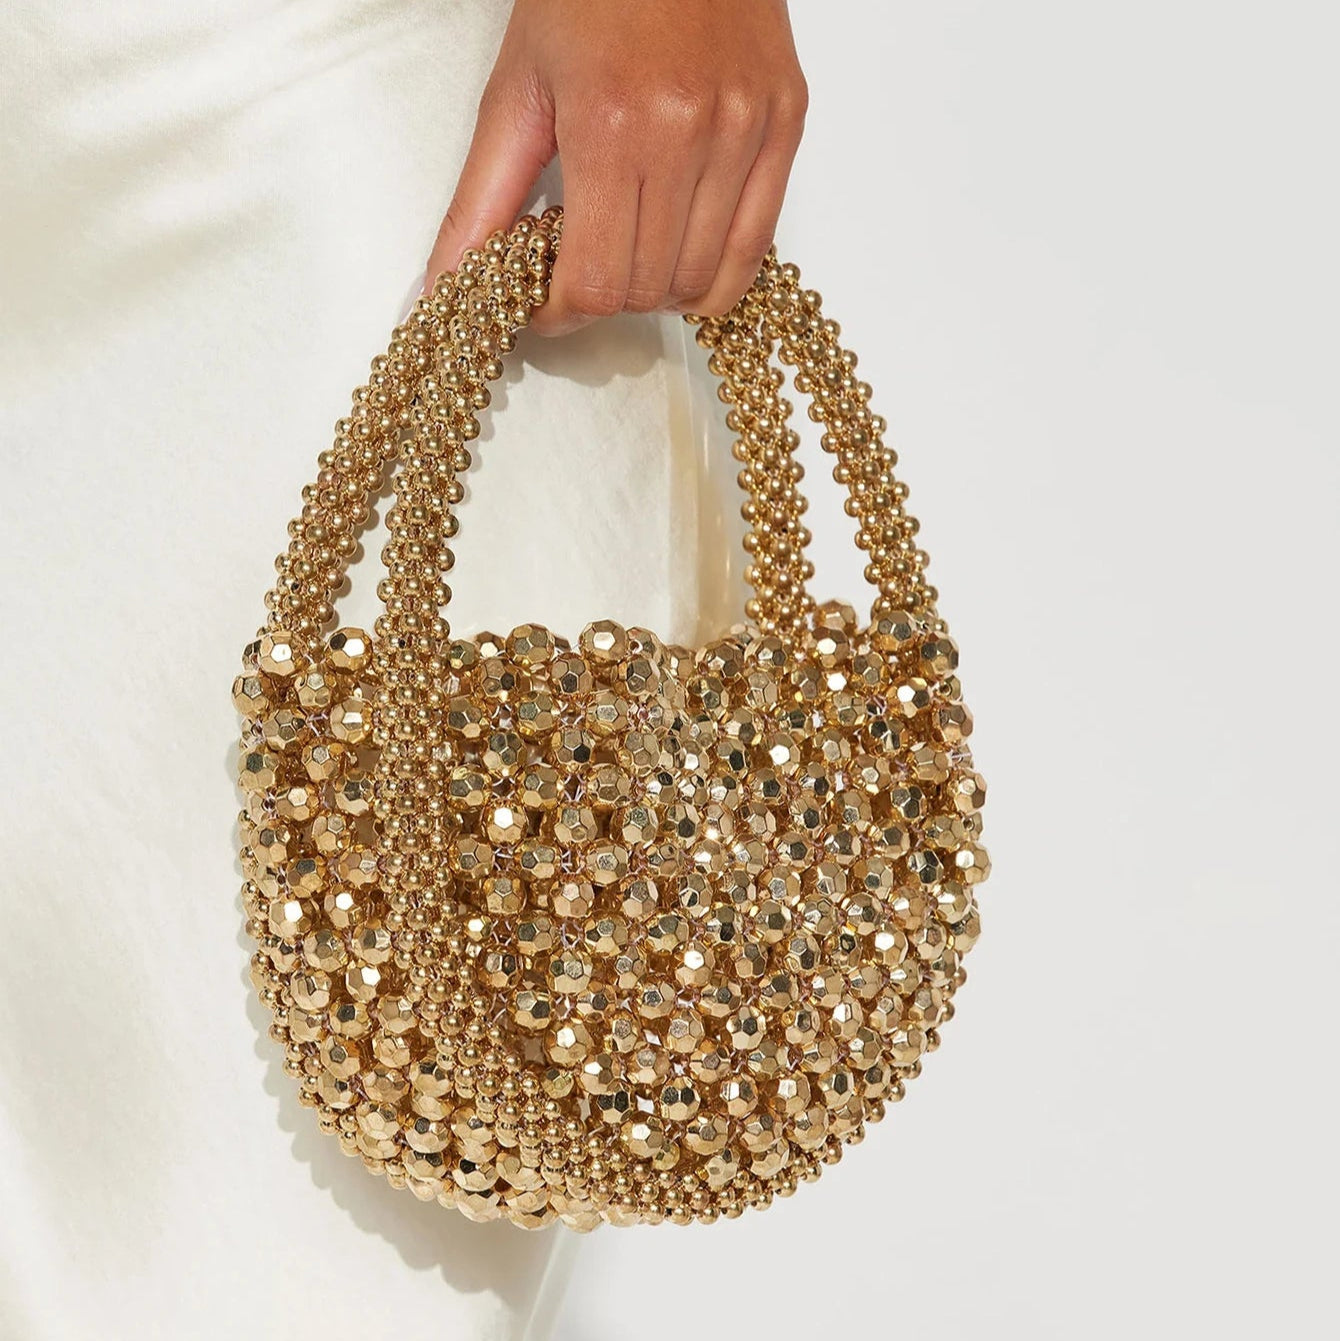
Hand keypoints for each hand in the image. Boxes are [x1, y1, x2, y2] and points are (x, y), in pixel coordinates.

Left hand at [423, 0, 807, 334]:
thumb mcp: (519, 87)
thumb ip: (482, 198)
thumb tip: (453, 282)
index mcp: (614, 124)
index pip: (594, 283)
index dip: (561, 313)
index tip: (543, 304)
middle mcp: (690, 133)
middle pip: (645, 290)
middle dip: (603, 300)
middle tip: (580, 269)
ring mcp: (747, 131)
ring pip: (701, 282)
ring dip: (656, 290)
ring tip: (628, 250)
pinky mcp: (786, 125)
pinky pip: (754, 250)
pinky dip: (714, 275)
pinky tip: (679, 252)